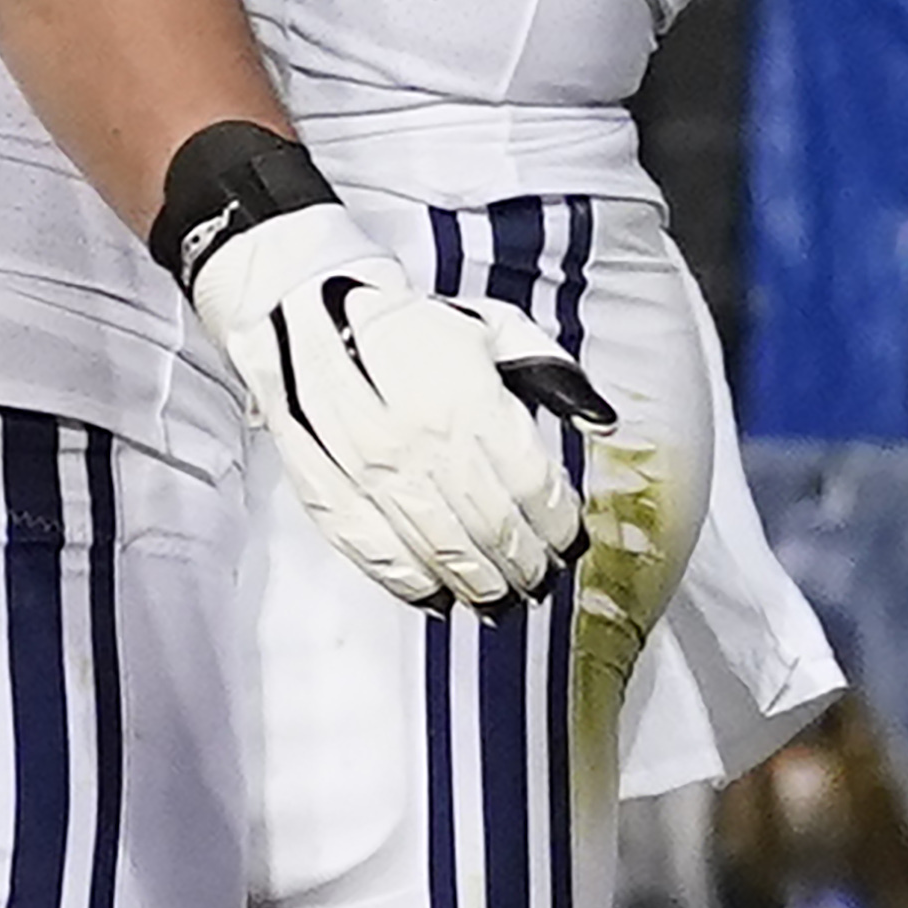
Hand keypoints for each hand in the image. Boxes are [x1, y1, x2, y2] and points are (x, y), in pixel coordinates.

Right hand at [189, 219, 611, 611]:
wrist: (307, 309)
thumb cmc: (404, 325)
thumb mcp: (495, 328)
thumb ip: (553, 374)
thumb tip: (599, 420)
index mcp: (470, 400)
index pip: (531, 488)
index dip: (557, 526)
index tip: (566, 540)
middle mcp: (423, 443)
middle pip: (492, 530)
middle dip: (524, 566)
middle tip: (536, 579)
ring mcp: (373, 474)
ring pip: (441, 553)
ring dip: (477, 585)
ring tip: (496, 598)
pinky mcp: (331, 492)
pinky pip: (378, 555)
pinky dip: (411, 585)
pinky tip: (435, 594)